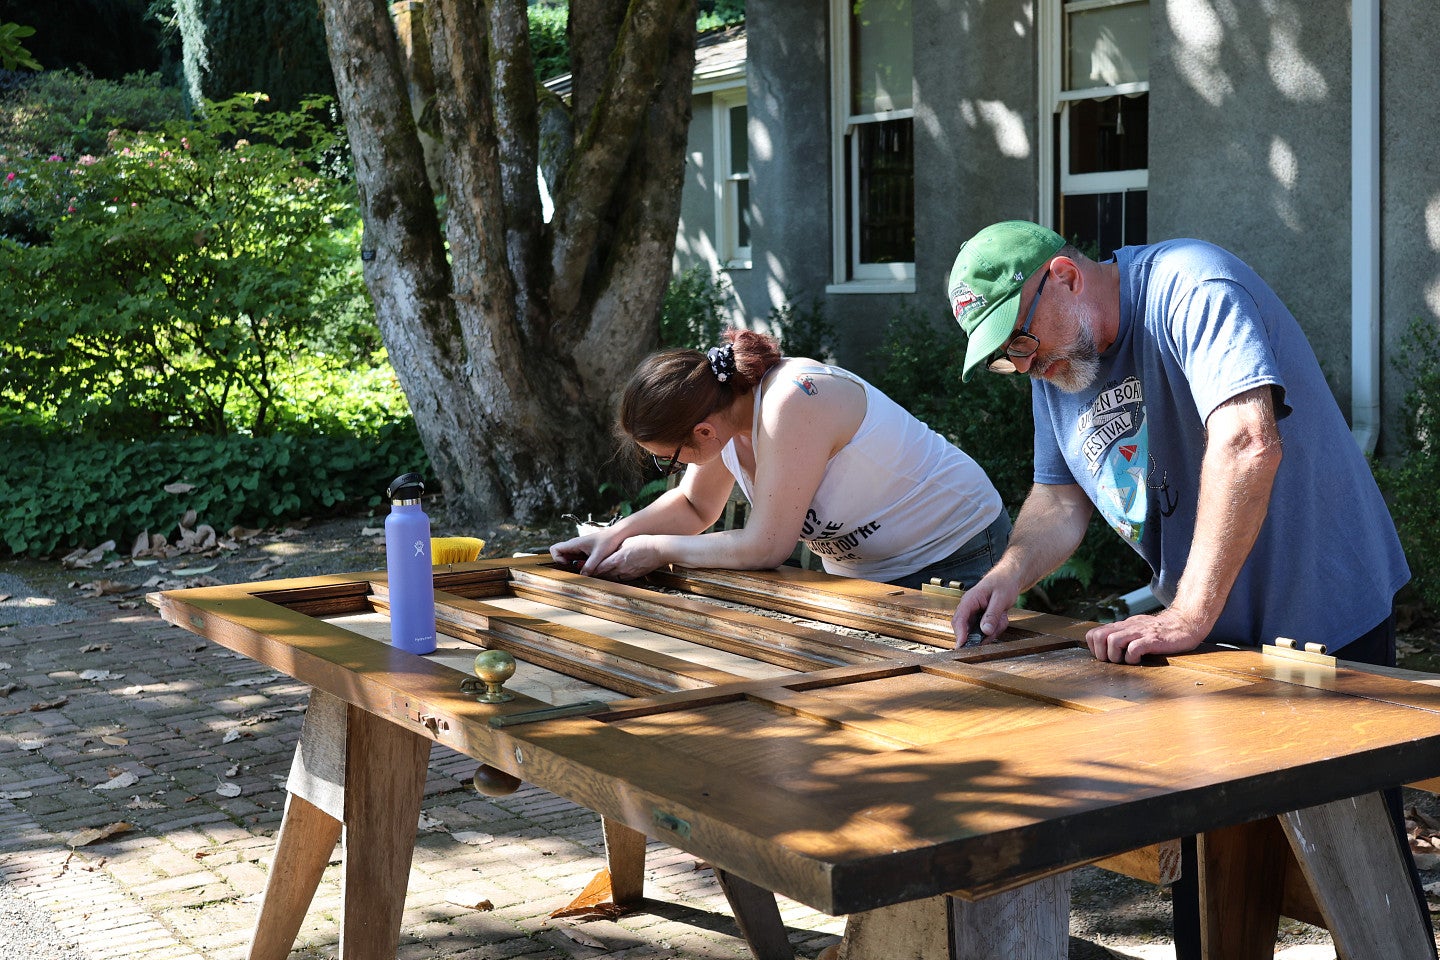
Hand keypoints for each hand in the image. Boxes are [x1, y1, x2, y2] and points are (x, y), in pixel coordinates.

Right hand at [549, 529, 621, 576]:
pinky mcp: (583, 552)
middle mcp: (574, 546)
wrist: (616, 535)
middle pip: (559, 555)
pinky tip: (586, 569)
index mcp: (574, 543)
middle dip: (562, 564)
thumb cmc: (608, 541)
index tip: (568, 564)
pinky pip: (575, 559)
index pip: (554, 549)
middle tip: (574, 569)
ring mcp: (578, 549)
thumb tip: (581, 577)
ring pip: (567, 558)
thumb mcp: (599, 555)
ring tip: (581, 570)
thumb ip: (590, 566)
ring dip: (570, 566)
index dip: (557, 558)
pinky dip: (577, 565)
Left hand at [591, 535, 663, 580]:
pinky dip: (615, 578)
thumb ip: (615, 548)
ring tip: (599, 575)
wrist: (659, 550)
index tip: (585, 570)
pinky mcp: (634, 576)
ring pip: (612, 578)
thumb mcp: (626, 542)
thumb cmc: (643, 542)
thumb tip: (608, 551)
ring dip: (605, 577)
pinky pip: (621, 579)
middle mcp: (621, 568)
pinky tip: (613, 575)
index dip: (591, 570)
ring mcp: (628, 574)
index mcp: (617, 559)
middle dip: (596, 574)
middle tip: (588, 574)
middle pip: (604, 575)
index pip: (599, 567)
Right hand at [951, 571, 1020, 648]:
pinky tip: (1002, 617)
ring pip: (979, 632)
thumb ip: (992, 615)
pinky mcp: (982, 619)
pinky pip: (987, 630)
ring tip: (1003, 617)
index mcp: (969, 600)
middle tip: (996, 627)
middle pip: (967, 630)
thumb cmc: (1004, 582)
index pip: (959, 620)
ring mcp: (975, 614)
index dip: (960, 634)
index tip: (962, 646)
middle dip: (983, 634)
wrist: (1011, 577)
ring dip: (993, 629)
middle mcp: (969, 608)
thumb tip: (984, 631)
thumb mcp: (1000, 599)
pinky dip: (997, 628)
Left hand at [1084, 609, 1208, 663]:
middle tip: (1113, 661)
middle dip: (1101, 653)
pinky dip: (1132, 658)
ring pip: (1112, 641)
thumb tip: (1108, 648)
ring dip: (1115, 656)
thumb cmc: (1161, 630)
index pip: (1094, 633)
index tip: (1104, 656)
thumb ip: (1124, 635)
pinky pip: (1134, 648)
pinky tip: (1139, 660)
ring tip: (1125, 661)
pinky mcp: (1153, 640)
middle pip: (1099, 636)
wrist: (1186, 622)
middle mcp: (1128, 628)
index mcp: (1122, 626)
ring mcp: (1140, 633)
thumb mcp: (1138, 629)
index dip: (1094, 647)